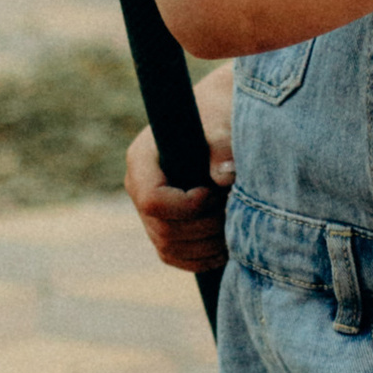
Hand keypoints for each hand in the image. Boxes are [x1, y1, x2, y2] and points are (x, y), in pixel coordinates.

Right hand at [125, 118, 231, 273]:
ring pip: (168, 248)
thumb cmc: (220, 114)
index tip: (215, 193)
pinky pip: (174, 256)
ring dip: (206, 245)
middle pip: (163, 231)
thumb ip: (222, 145)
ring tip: (234, 223)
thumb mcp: (222, 121)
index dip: (187, 206)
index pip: (152, 200)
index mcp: (142, 160)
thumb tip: (224, 176)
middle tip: (233, 208)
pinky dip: (201, 259)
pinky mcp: (163, 227)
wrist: (221, 119)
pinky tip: (227, 246)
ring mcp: (148, 211)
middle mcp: (138, 187)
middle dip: (204, 227)